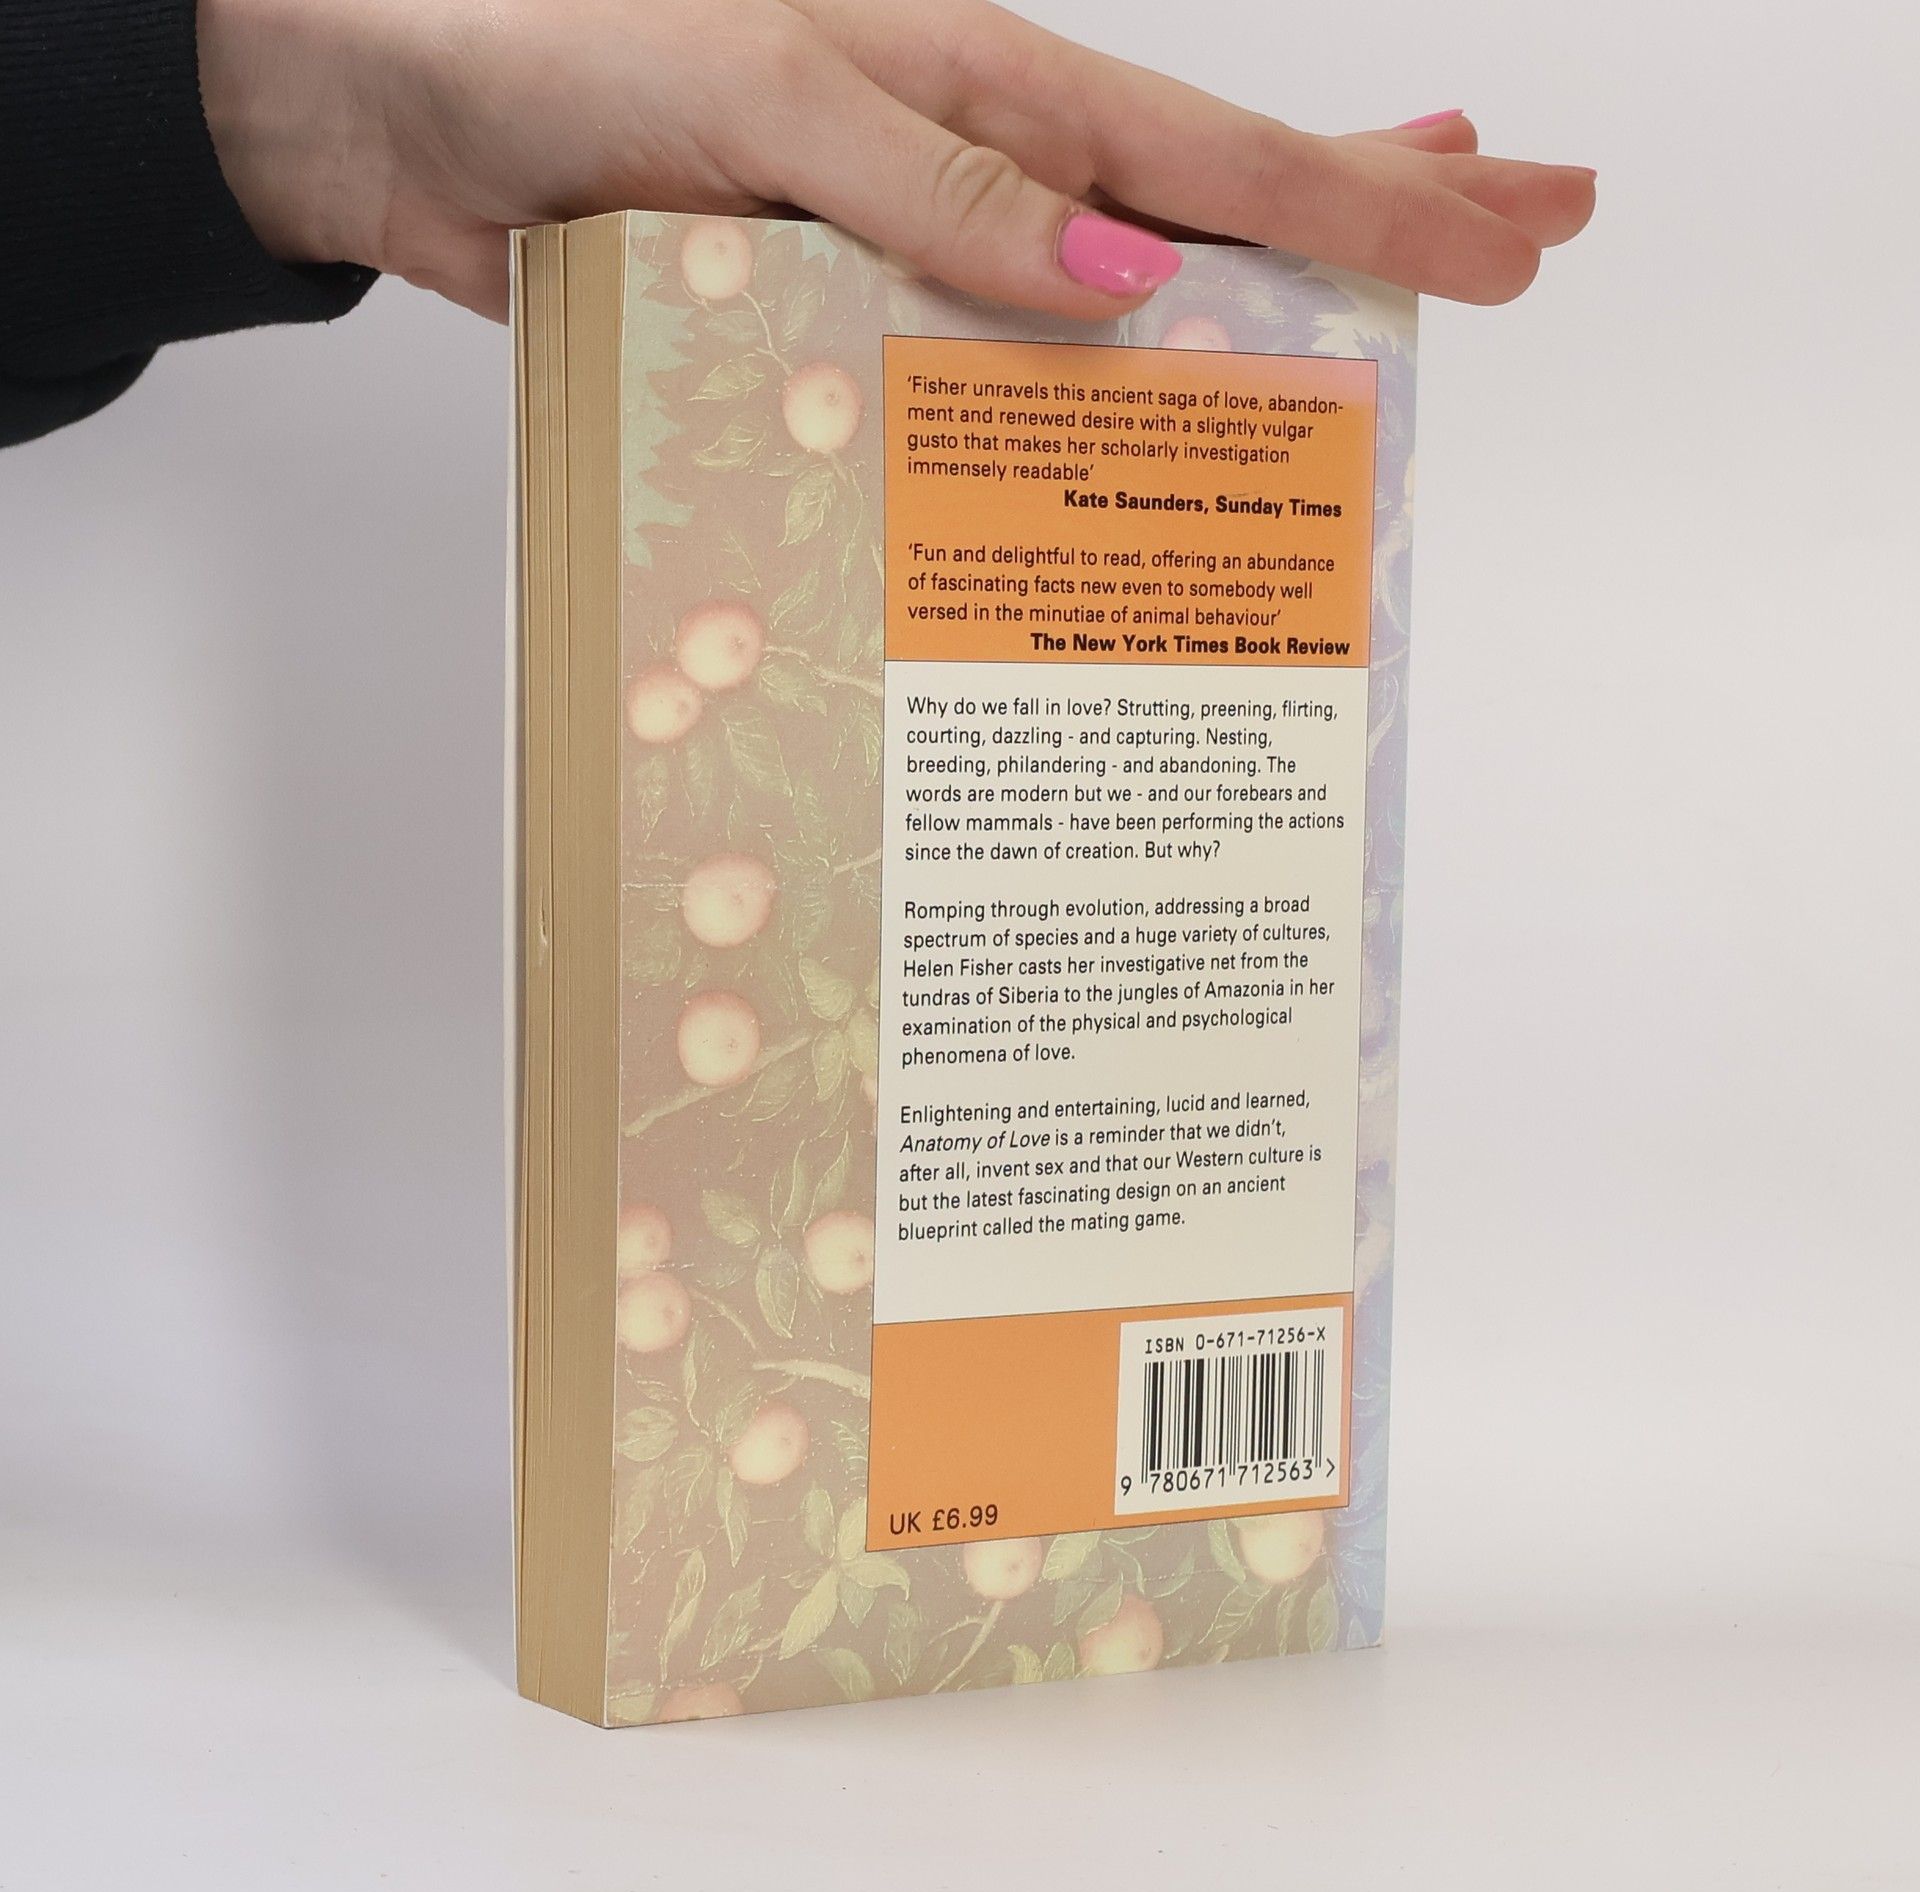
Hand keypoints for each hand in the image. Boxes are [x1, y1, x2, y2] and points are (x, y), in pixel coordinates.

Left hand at [199, 0, 1594, 321]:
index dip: (1376, 197)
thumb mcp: (768, 91)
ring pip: (1108, 313)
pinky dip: (1049, 433)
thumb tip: (1122, 285)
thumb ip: (938, 188)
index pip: (1218, 152)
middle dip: (1376, 222)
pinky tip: (1117, 456)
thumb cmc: (557, 47)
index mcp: (985, 83)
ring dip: (1233, 339)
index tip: (1518, 224)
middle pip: (1211, 212)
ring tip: (1367, 356)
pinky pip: (967, 393)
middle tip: (1531, 242)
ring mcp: (913, 256)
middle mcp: (974, 171)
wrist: (387, 103)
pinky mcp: (834, 330)